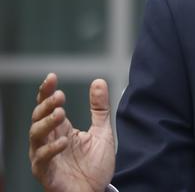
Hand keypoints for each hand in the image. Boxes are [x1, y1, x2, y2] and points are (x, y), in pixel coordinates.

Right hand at [29, 73, 115, 191]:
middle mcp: (49, 141)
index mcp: (61, 129)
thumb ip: (99, 108)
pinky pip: (41, 160)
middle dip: (46, 104)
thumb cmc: (95, 165)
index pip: (48, 107)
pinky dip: (51, 149)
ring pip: (35, 136)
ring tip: (61, 113)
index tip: (52, 76)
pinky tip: (63, 141)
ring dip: (47, 123)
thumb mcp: (102, 132)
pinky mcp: (46, 174)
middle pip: (38, 118)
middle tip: (59, 95)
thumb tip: (98, 80)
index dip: (47, 91)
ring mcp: (45, 157)